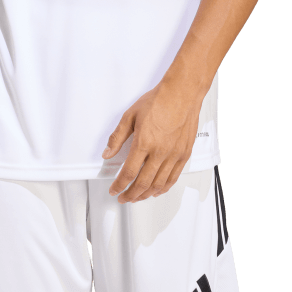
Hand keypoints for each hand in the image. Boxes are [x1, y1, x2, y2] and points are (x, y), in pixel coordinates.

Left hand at [102, 82, 201, 202]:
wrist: (182, 93)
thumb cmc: (159, 100)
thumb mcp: (130, 115)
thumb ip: (117, 137)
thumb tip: (107, 152)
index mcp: (144, 143)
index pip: (128, 173)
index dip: (119, 185)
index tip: (114, 189)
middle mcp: (159, 152)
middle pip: (143, 183)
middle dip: (131, 194)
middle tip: (124, 197)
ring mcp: (173, 155)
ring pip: (158, 184)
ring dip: (146, 194)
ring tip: (137, 197)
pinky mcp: (184, 154)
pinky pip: (173, 178)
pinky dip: (164, 188)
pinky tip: (157, 190)